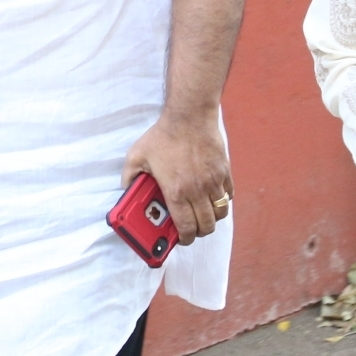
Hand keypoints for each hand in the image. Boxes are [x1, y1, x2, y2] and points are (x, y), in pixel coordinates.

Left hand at [122, 108, 231, 240]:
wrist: (189, 116)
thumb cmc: (163, 136)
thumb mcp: (136, 156)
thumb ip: (129, 177)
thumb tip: (126, 191)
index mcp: (176, 192)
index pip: (186, 228)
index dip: (185, 239)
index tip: (181, 238)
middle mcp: (198, 190)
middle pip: (206, 226)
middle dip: (198, 232)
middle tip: (191, 228)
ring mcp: (214, 182)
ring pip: (220, 213)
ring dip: (212, 219)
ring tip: (202, 214)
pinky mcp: (224, 172)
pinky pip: (229, 196)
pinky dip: (223, 201)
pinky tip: (213, 197)